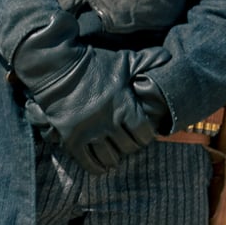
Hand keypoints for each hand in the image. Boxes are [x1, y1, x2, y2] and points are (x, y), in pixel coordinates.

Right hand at [10, 17, 155, 174]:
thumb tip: (169, 57)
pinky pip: (88, 162)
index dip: (145, 134)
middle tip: (126, 140)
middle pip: (128, 147)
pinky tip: (101, 165)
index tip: (140, 131)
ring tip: (114, 152)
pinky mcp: (70, 137)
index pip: (144, 134)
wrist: (56, 66)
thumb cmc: (93, 63)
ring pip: (109, 157)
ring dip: (115, 157)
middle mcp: (107, 122)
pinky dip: (97, 167)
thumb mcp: (124, 60)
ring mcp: (88, 131)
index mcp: (123, 106)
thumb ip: (148, 61)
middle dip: (130, 145)